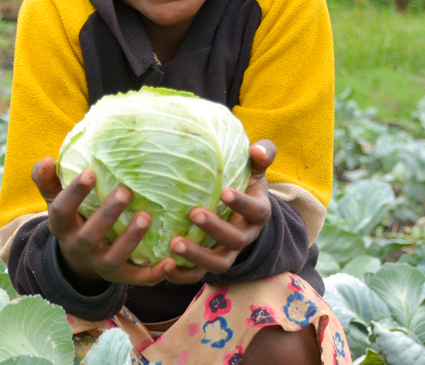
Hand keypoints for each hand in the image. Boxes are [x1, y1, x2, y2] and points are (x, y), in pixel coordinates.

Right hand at [32, 158, 174, 289]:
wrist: (80, 258)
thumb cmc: (73, 217)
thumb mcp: (56, 200)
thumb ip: (48, 181)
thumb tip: (45, 160)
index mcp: (62, 227)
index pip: (62, 210)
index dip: (74, 193)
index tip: (90, 173)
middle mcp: (79, 247)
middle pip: (90, 236)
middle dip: (107, 215)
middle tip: (125, 192)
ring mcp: (100, 264)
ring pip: (114, 258)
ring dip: (130, 239)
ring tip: (146, 216)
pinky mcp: (121, 276)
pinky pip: (138, 278)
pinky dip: (154, 273)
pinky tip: (171, 261)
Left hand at [165, 140, 275, 284]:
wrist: (239, 217)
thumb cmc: (242, 186)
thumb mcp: (254, 171)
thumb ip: (260, 157)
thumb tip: (257, 149)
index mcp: (258, 213)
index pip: (256, 210)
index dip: (242, 204)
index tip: (225, 192)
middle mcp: (245, 236)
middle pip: (235, 239)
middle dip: (215, 228)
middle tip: (193, 214)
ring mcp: (228, 253)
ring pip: (218, 262)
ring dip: (197, 255)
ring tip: (173, 244)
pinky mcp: (209, 264)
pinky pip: (198, 275)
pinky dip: (182, 275)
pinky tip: (164, 266)